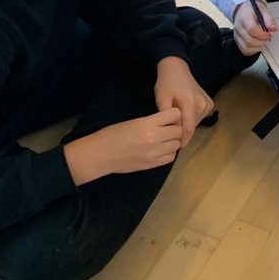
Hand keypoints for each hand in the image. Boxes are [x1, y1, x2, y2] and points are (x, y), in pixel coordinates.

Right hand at [65, 109, 183, 184]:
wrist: (100, 155)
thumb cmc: (112, 135)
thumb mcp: (133, 122)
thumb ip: (152, 122)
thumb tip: (167, 122)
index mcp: (147, 124)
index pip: (175, 114)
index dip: (174, 115)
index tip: (169, 117)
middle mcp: (154, 138)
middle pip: (178, 131)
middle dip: (174, 128)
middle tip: (167, 129)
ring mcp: (154, 153)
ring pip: (176, 145)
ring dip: (172, 142)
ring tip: (162, 140)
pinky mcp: (152, 164)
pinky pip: (170, 157)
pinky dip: (168, 153)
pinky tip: (160, 150)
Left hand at [154, 56, 213, 148]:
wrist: (177, 69)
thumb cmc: (167, 84)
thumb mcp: (161, 99)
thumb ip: (167, 117)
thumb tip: (173, 132)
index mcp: (190, 103)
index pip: (188, 128)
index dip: (182, 140)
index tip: (175, 147)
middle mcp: (202, 105)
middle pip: (192, 126)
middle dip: (182, 131)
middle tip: (170, 129)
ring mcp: (207, 104)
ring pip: (195, 123)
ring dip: (186, 124)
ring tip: (176, 117)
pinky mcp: (209, 104)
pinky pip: (199, 117)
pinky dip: (191, 118)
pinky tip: (184, 111)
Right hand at [233, 1, 276, 55]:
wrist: (242, 10)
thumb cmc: (252, 10)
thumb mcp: (263, 10)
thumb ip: (269, 19)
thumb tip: (273, 29)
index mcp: (244, 18)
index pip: (252, 29)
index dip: (262, 34)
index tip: (268, 34)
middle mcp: (238, 28)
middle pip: (249, 41)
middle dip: (262, 42)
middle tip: (267, 38)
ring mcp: (236, 35)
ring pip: (246, 48)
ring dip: (258, 47)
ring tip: (262, 41)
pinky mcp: (237, 41)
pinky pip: (245, 51)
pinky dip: (253, 50)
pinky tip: (258, 44)